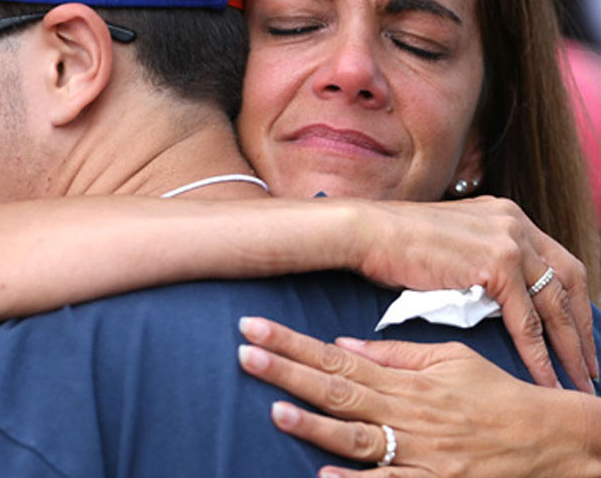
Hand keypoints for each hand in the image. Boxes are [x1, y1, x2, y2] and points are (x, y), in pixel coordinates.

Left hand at [237, 317, 599, 477]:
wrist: (546, 438)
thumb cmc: (493, 392)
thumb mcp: (447, 358)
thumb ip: (393, 352)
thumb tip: (342, 345)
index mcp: (403, 379)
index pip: (336, 357)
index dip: (292, 343)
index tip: (255, 328)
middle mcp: (404, 412)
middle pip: (335, 391)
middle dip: (286, 372)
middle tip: (245, 354)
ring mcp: (417, 451)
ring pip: (356, 437)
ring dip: (313, 425)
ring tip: (274, 409)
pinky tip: (323, 477)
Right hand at [351, 195, 595, 391]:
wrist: (366, 232)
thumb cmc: (393, 244)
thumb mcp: (450, 244)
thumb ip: (478, 260)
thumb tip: (493, 295)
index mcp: (505, 215)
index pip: (554, 261)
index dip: (569, 300)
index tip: (575, 332)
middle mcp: (514, 222)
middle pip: (568, 280)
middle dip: (581, 327)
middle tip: (589, 364)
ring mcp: (509, 240)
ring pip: (555, 304)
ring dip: (570, 347)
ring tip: (578, 380)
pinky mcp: (496, 264)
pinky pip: (527, 320)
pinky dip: (538, 354)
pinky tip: (544, 377)